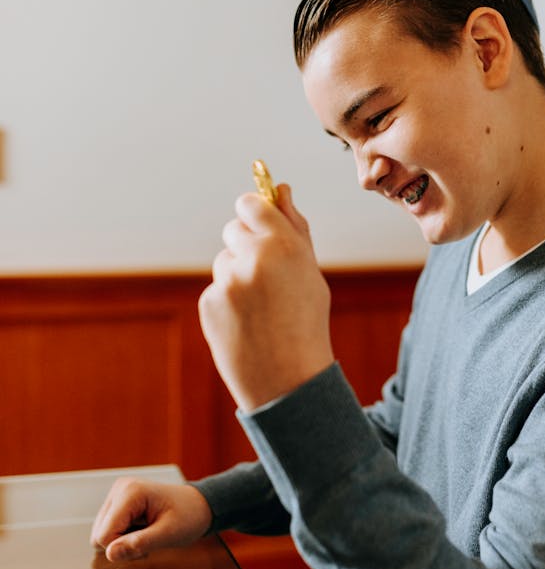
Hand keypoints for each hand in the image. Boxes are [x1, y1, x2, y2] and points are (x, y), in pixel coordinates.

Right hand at [90, 477, 212, 561]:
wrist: (199, 506)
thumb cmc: (189, 517)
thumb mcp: (169, 534)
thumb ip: (139, 543)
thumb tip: (110, 553)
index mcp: (130, 492)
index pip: (104, 536)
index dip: (123, 549)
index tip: (148, 546)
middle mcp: (119, 489)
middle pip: (98, 535)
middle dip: (121, 546)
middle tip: (149, 540)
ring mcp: (117, 494)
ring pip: (100, 534)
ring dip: (122, 542)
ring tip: (146, 534)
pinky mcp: (118, 503)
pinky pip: (107, 529)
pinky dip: (123, 537)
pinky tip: (142, 530)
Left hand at [198, 183, 334, 411]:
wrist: (289, 380)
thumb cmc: (306, 322)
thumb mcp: (310, 272)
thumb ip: (295, 227)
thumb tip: (281, 189)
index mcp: (283, 245)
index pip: (251, 204)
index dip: (255, 213)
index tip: (258, 221)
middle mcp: (253, 258)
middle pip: (234, 228)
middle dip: (246, 244)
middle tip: (266, 275)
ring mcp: (227, 282)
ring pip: (224, 261)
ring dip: (237, 275)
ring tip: (261, 307)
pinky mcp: (209, 303)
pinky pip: (216, 289)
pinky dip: (228, 301)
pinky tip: (246, 323)